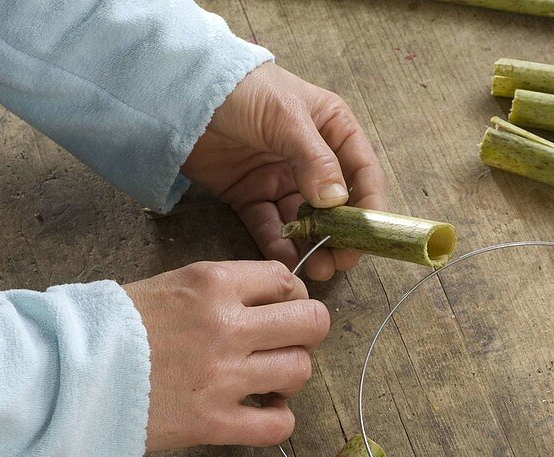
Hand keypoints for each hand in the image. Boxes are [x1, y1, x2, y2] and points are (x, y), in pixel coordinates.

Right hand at [123, 260, 328, 449]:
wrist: (65, 374)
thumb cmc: (106, 327)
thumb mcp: (163, 286)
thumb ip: (215, 292)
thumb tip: (257, 303)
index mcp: (212, 284)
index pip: (285, 280)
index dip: (290, 296)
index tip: (279, 309)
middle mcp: (227, 326)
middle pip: (311, 323)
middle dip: (306, 332)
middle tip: (286, 343)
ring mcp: (223, 377)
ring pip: (300, 371)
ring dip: (290, 376)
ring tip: (268, 381)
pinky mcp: (213, 423)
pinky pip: (278, 426)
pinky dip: (277, 421)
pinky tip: (261, 414)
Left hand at [182, 62, 386, 280]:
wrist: (183, 92)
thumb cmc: (244, 90)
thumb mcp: (285, 117)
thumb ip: (314, 159)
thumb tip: (338, 201)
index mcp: (332, 129)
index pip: (362, 172)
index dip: (370, 205)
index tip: (369, 235)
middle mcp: (311, 158)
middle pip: (336, 205)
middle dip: (341, 234)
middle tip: (342, 261)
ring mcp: (281, 179)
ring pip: (305, 221)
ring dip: (313, 245)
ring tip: (318, 268)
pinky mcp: (251, 195)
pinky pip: (270, 225)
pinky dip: (278, 245)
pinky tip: (287, 260)